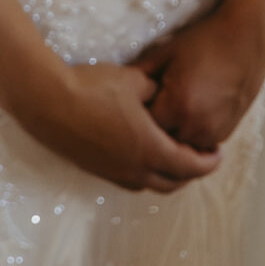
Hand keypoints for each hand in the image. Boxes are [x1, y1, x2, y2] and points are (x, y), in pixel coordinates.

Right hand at [10, 59, 221, 194]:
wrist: (46, 101)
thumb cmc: (92, 88)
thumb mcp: (134, 80)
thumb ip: (156, 89)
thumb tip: (164, 93)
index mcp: (151, 149)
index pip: (191, 166)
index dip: (209, 161)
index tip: (217, 153)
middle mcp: (135, 169)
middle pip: (174, 182)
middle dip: (191, 172)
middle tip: (199, 157)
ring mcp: (113, 173)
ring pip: (151, 185)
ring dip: (167, 175)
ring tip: (172, 156)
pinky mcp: (95, 170)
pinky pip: (130, 180)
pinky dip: (145, 173)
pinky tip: (140, 153)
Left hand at [137, 2, 264, 152]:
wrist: (247, 38)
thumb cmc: (204, 41)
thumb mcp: (165, 53)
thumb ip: (139, 73)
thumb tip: (117, 86)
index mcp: (177, 106)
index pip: (144, 127)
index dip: (134, 116)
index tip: (129, 105)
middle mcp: (197, 125)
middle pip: (162, 142)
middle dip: (151, 130)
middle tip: (144, 112)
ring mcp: (215, 131)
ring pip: (182, 147)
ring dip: (172, 135)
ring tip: (165, 113)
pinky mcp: (227, 131)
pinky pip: (200, 143)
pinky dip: (190, 134)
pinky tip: (185, 114)